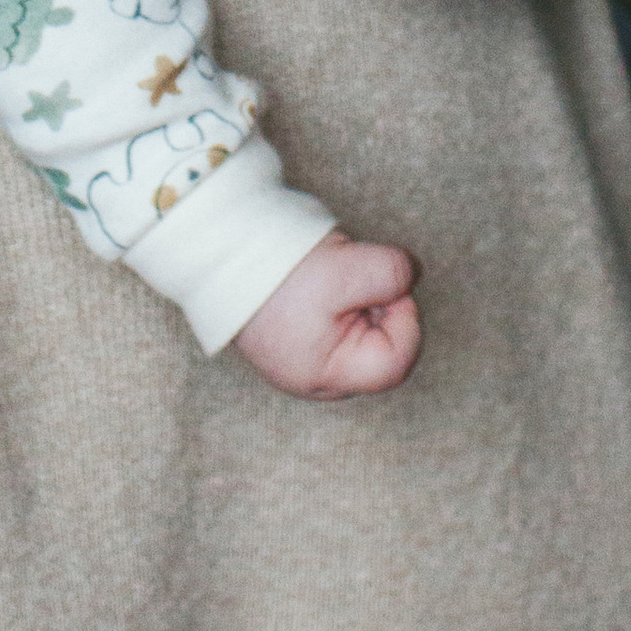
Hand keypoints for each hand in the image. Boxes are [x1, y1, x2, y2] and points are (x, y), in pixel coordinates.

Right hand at [233, 232, 422, 397]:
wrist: (218, 253)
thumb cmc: (277, 273)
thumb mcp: (343, 270)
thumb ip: (389, 274)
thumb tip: (412, 276)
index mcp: (330, 375)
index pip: (398, 360)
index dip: (405, 316)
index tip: (388, 282)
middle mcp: (321, 377)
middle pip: (384, 348)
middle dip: (382, 304)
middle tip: (358, 274)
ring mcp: (309, 359)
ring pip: (365, 332)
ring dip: (362, 296)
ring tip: (335, 272)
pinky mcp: (301, 338)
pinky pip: (342, 323)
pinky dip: (344, 295)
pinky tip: (325, 275)